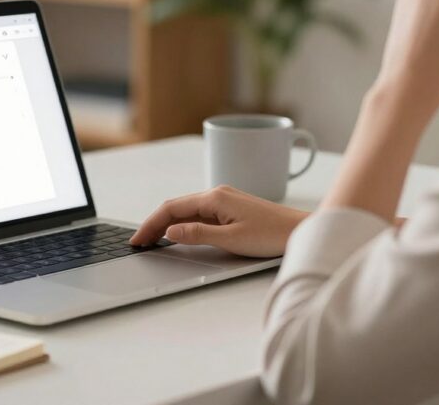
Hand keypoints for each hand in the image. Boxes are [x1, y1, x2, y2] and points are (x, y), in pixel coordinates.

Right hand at [128, 186, 308, 257]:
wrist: (301, 231)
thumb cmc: (272, 235)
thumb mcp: (232, 239)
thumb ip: (198, 234)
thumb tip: (170, 230)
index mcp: (215, 198)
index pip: (172, 208)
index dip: (151, 224)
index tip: (137, 240)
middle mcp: (217, 194)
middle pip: (176, 207)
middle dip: (154, 223)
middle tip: (139, 243)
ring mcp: (224, 201)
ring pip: (186, 210)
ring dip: (167, 223)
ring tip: (152, 240)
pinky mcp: (230, 209)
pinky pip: (199, 214)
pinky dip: (183, 223)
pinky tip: (178, 234)